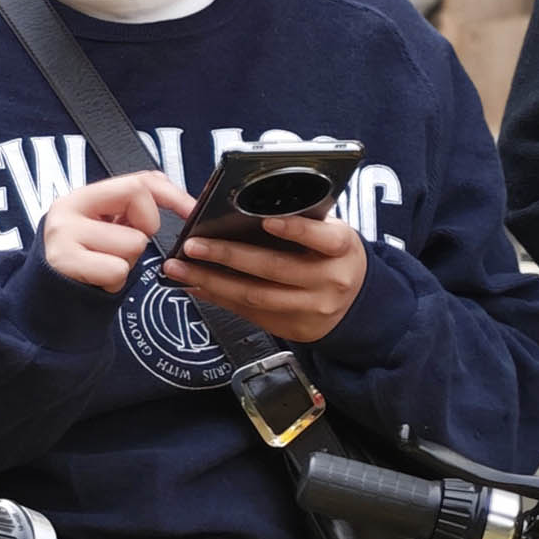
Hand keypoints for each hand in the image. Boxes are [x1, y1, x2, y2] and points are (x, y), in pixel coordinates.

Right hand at [41, 170, 192, 294]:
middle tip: (122, 248)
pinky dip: (115, 282)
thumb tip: (181, 203)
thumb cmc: (85, 264)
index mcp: (82, 196)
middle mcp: (68, 208)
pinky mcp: (64, 262)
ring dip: (127, 263)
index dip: (172, 195)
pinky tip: (98, 281)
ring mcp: (64, 234)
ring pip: (133, 243)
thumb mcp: (103, 229)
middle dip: (143, 230)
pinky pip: (118, 270)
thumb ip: (129, 210)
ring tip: (103, 267)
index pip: (138, 181)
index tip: (191, 212)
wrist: (48, 300)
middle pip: (138, 202)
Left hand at [166, 213, 367, 344]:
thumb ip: (301, 223)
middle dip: (227, 256)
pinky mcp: (294, 328)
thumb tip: (242, 210)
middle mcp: (330, 280)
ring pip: (255, 296)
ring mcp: (312, 308)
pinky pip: (250, 313)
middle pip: (274, 268)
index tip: (266, 220)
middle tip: (193, 245)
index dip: (295, 229)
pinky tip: (196, 285)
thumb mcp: (330, 234)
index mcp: (342, 248)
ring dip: (211, 281)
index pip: (323, 238)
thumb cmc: (332, 257)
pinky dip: (219, 298)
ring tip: (180, 268)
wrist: (358, 304)